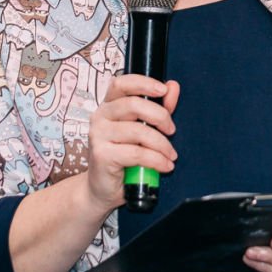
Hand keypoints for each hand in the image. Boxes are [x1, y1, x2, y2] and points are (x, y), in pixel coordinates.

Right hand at [83, 74, 180, 214]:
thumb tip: (173, 87)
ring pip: (138, 131)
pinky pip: (136, 153)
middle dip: (160, 116)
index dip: (143, 83)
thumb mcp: (144, 130)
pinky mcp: (101, 154)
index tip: (163, 90)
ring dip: (161, 144)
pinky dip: (156, 160)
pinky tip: (164, 165)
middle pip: (133, 104)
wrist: (103, 189)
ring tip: (170, 155)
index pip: (121, 84)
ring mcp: (98, 135)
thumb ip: (158, 108)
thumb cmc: (123, 158)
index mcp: (109, 106)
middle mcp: (100, 117)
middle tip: (172, 130)